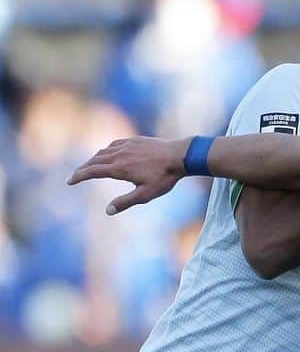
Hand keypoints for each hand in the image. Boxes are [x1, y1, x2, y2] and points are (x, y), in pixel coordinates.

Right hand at [69, 136, 187, 214]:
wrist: (178, 156)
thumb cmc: (163, 178)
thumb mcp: (145, 195)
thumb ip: (125, 202)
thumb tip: (108, 211)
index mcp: (118, 168)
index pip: (92, 172)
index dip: (79, 176)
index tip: (70, 182)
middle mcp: (118, 154)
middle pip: (94, 161)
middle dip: (82, 169)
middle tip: (75, 176)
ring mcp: (125, 145)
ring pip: (103, 152)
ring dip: (93, 160)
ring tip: (89, 167)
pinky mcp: (133, 140)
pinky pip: (113, 145)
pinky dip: (105, 151)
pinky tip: (107, 155)